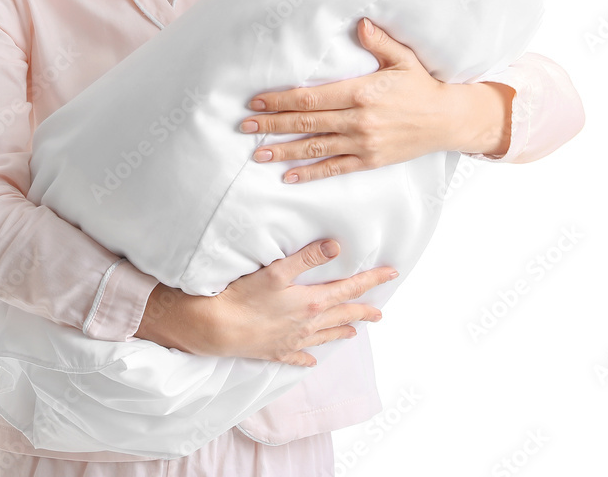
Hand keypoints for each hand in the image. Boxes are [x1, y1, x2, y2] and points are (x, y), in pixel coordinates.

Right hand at [134, 238, 395, 366]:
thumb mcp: (277, 270)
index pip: (349, 289)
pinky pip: (297, 358)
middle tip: (379, 313)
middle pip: (342, 315)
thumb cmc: (245, 296)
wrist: (217, 328)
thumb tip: (336, 246)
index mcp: (311, 302)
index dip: (371, 280)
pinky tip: (312, 361)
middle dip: (363, 311)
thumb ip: (307, 257)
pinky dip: (307, 358)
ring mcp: (292, 342)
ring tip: (355, 332)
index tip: (391, 274)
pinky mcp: (275, 352)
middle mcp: (307, 325)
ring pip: (324, 337)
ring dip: (341, 331)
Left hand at [240, 17, 511, 183]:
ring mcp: (364, 143)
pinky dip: (310, 173)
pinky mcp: (370, 160)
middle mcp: (359, 120)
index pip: (312, 97)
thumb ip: (378, 41)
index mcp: (361, 92)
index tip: (258, 101)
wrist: (448, 120)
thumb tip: (360, 23)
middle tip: (246, 126)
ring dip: (284, 151)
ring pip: (315, 148)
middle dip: (273, 124)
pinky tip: (288, 176)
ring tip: (257, 153)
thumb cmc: (422, 86)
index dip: (282, 100)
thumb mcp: (402, 59)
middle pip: (307, 123)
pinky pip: (335, 168)